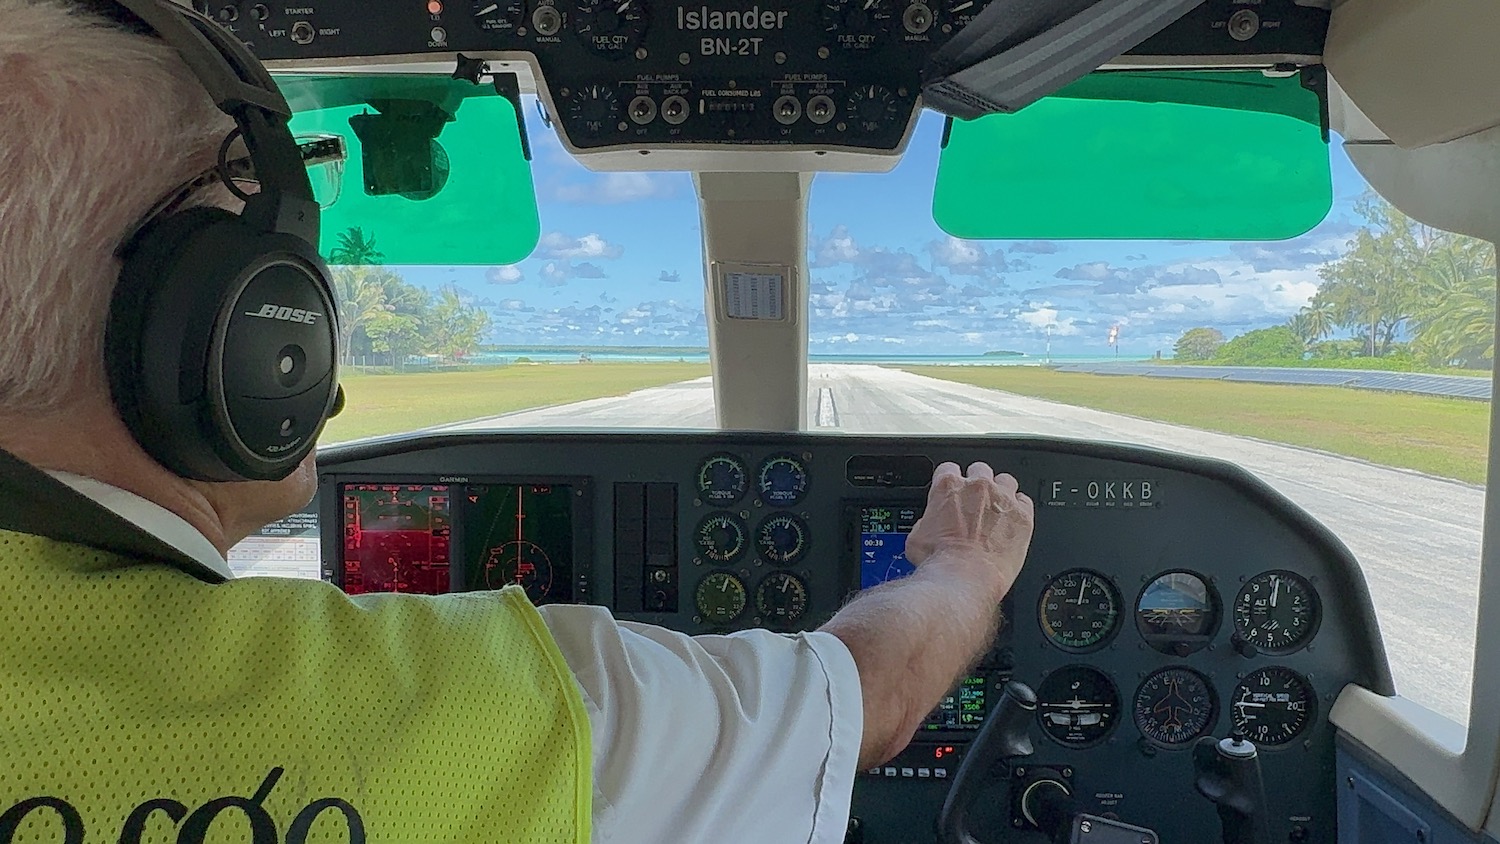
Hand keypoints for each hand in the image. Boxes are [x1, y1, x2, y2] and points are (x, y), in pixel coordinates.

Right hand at [905, 462, 1032, 598]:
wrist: (963, 579)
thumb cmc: (940, 562)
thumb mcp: (916, 539)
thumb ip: (925, 522)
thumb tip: (929, 527)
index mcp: (948, 486)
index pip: (948, 469)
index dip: (950, 481)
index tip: (952, 493)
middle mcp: (977, 486)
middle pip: (980, 470)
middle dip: (977, 485)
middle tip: (974, 504)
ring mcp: (1003, 499)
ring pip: (1006, 481)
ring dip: (1001, 493)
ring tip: (996, 512)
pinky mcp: (1022, 516)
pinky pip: (1025, 502)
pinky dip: (1019, 509)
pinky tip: (1012, 522)